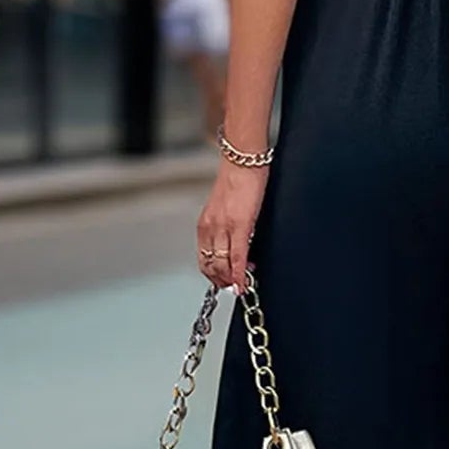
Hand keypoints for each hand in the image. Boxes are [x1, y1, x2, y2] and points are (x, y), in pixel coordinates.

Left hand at [197, 162, 267, 290]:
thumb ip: (226, 227)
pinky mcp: (239, 225)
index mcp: (205, 224)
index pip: (204, 258)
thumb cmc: (238, 180)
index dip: (214, 274)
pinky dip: (240, 273)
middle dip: (222, 280)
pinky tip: (244, 282)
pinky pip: (237, 256)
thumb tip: (236, 245)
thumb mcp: (226, 208)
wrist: (243, 161)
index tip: (225, 282)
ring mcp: (222, 227)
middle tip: (234, 287)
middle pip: (210, 265)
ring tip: (241, 284)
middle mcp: (209, 227)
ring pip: (221, 264)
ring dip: (231, 279)